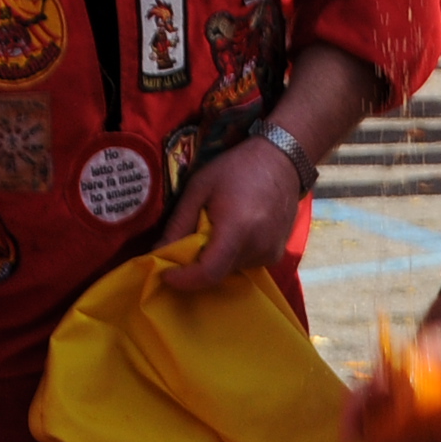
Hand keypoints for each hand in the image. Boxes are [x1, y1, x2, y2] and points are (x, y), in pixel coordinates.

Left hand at [154, 134, 304, 292]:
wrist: (282, 161)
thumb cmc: (237, 168)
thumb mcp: (199, 187)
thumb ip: (179, 222)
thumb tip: (158, 251)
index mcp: (237, 228)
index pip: (209, 272)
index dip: (185, 280)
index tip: (166, 274)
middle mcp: (258, 247)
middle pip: (217, 273)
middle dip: (196, 265)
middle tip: (186, 244)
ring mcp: (270, 254)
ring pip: (230, 270)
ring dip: (215, 258)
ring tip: (215, 229)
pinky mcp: (277, 255)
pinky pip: (244, 264)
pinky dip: (231, 254)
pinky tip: (234, 230)